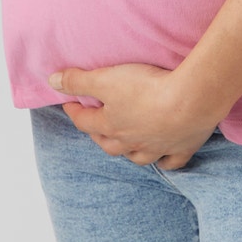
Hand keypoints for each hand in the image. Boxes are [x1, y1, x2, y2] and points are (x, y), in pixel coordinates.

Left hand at [47, 63, 221, 169]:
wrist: (191, 101)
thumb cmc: (147, 88)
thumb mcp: (107, 78)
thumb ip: (78, 80)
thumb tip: (51, 81)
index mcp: (111, 125)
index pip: (85, 121)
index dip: (74, 111)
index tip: (69, 102)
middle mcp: (131, 142)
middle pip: (109, 143)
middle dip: (98, 134)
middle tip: (95, 124)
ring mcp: (157, 148)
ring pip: (137, 156)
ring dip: (128, 152)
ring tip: (126, 143)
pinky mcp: (182, 148)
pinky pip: (170, 162)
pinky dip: (165, 161)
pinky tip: (163, 157)